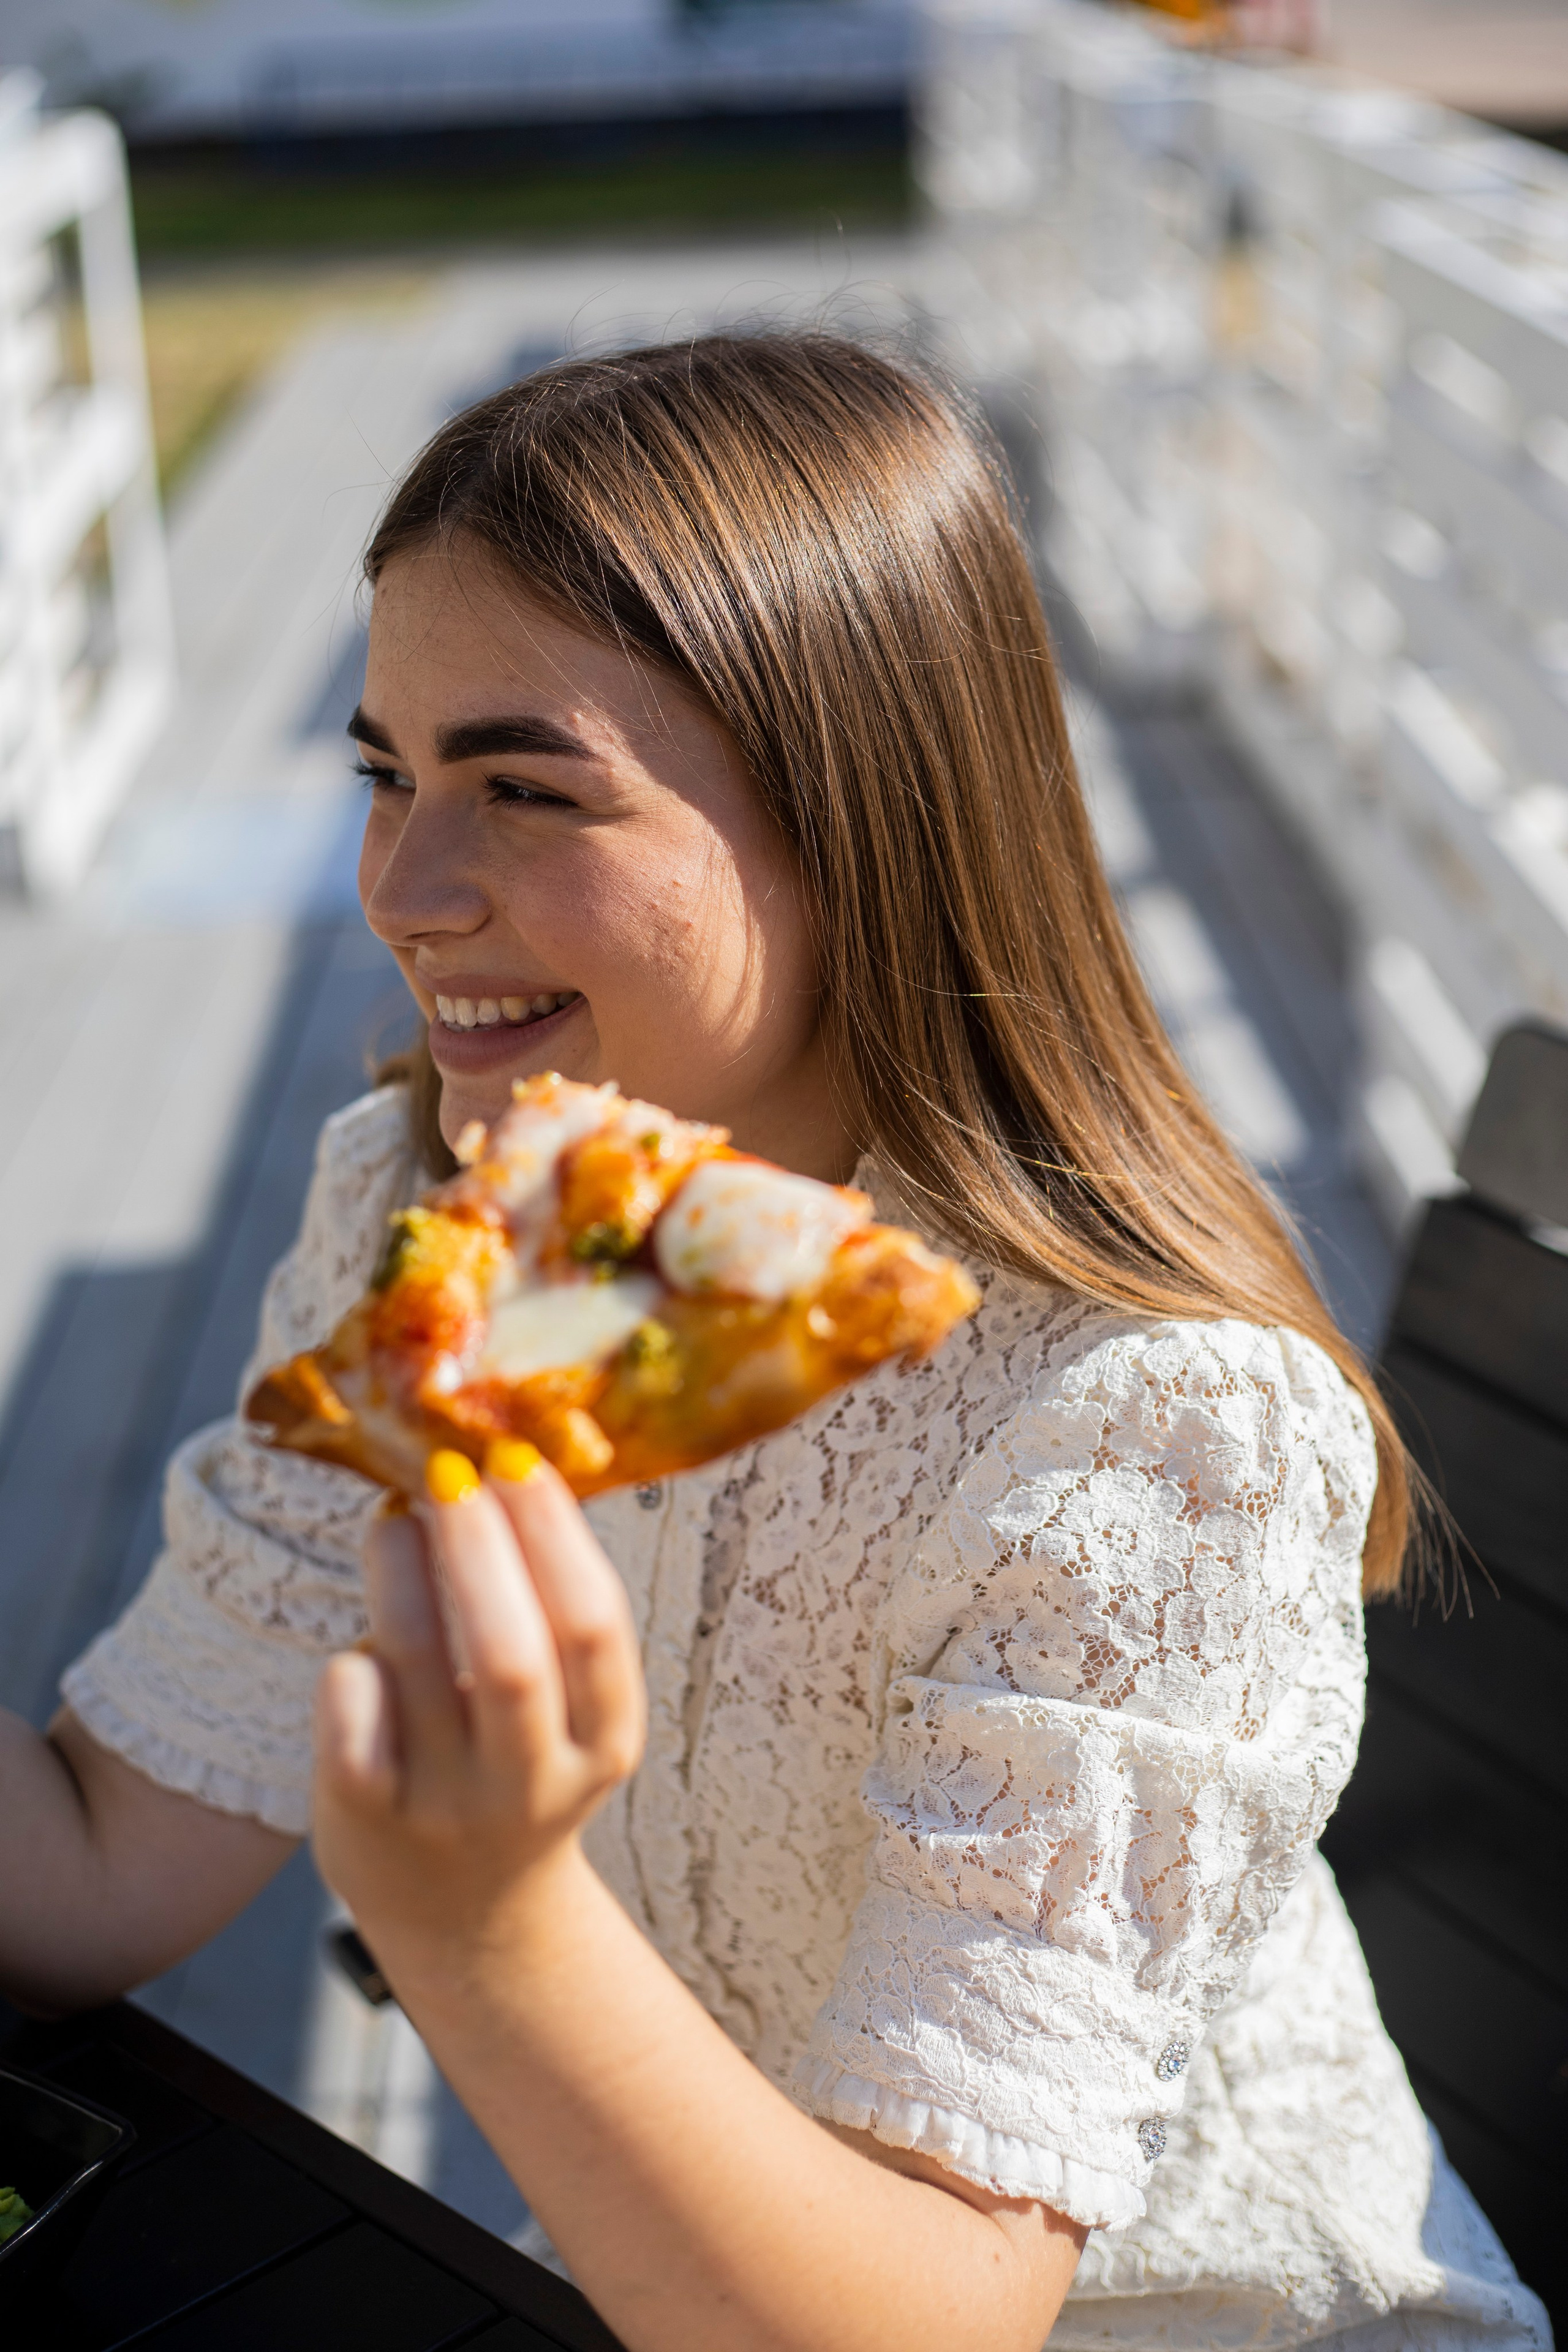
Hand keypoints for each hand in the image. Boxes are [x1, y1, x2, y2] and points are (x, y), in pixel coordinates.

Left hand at [313, 1445, 645, 1990]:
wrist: (464, 1915)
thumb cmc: (515, 1767)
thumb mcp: (567, 1712)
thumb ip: (550, 1614)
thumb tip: (511, 1462)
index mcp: (604, 1743)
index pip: (592, 1629)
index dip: (555, 1535)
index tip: (519, 1457)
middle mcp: (532, 1782)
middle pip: (512, 1656)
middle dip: (480, 1544)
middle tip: (452, 1468)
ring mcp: (446, 1805)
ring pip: (417, 1663)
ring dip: (403, 1568)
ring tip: (396, 1517)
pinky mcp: (366, 1817)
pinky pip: (350, 1712)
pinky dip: (353, 1657)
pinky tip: (364, 1637)